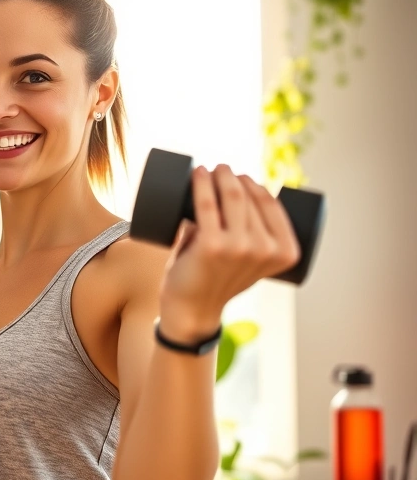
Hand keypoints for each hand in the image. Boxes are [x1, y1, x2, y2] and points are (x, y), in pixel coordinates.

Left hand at [157, 164, 301, 340]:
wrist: (193, 308)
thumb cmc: (217, 278)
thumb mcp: (248, 258)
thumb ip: (246, 231)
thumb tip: (230, 192)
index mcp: (286, 252)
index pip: (272, 204)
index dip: (255, 184)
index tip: (239, 177)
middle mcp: (267, 249)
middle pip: (249, 196)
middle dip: (233, 176)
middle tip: (219, 171)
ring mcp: (239, 247)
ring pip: (231, 195)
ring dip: (219, 175)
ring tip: (209, 170)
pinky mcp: (211, 245)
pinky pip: (206, 204)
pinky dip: (201, 184)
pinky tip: (198, 172)